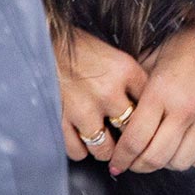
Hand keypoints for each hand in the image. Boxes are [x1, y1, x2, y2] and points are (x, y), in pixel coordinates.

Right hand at [55, 22, 146, 164]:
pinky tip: (82, 140)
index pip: (149, 104)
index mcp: (125, 71)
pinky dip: (80, 149)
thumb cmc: (81, 49)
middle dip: (128, 138)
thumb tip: (147, 105)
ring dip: (105, 149)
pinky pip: (77, 151)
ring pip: (104, 149)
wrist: (45, 42)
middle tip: (125, 140)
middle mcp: (108, 92)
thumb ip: (131, 80)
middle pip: (130, 131)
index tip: (143, 122)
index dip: (147, 116)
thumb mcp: (115, 55)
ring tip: (104, 144)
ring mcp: (84, 109)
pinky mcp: (62, 120)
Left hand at [111, 13, 194, 174]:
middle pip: (155, 157)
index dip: (121, 158)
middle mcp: (185, 108)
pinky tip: (191, 148)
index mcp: (161, 91)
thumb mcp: (154, 58)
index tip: (117, 164)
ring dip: (167, 163)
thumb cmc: (188, 44)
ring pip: (181, 162)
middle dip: (139, 165)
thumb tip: (119, 115)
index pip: (134, 140)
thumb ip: (137, 88)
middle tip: (135, 162)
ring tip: (163, 151)